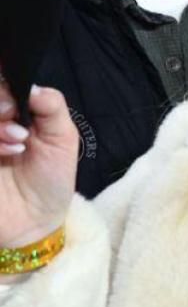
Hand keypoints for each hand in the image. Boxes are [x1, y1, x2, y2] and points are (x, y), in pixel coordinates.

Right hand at [0, 82, 79, 251]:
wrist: (36, 221)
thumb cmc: (49, 179)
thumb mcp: (62, 139)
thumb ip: (51, 106)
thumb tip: (32, 84)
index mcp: (6, 112)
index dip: (3, 88)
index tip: (18, 104)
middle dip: (0, 105)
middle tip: (20, 128)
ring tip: (18, 143)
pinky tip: (8, 152)